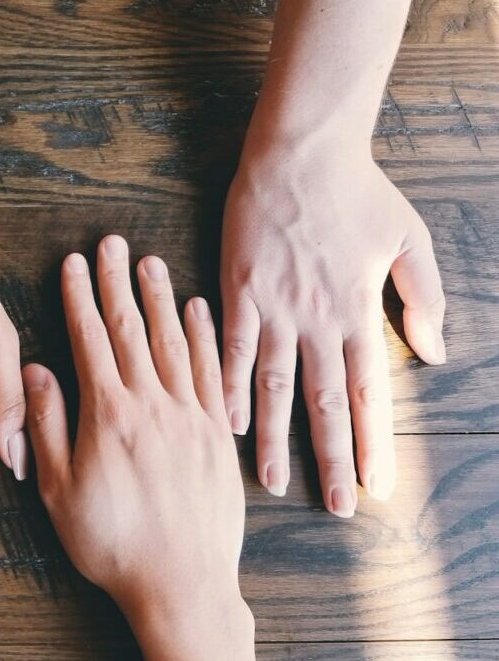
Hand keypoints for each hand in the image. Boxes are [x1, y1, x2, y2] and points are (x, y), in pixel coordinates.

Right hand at [24, 235, 242, 613]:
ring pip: (174, 343)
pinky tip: (198, 312)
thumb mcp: (57, 491)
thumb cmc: (111, 545)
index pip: (90, 340)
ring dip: (160, 299)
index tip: (74, 263)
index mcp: (108, 415)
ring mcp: (191, 418)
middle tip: (113, 243)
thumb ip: (45, 426)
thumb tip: (34, 370)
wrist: (182, 586)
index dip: (79, 297)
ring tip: (151, 262)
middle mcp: (152, 405)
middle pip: (132, 330)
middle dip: (118, 283)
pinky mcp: (218, 436)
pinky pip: (213, 373)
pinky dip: (205, 337)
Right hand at [220, 140, 445, 514]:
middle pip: (324, 402)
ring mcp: (274, 307)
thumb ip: (423, 298)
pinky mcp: (238, 290)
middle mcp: (317, 319)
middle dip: (332, 458)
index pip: (368, 391)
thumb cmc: (358, 191)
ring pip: (275, 385)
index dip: (373, 442)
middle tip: (336, 507)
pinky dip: (229, 386)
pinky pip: (232, 348)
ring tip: (271, 483)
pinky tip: (225, 421)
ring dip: (274, 438)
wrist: (300, 152)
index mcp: (359, 311)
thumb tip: (435, 354)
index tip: (378, 486)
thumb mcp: (410, 239)